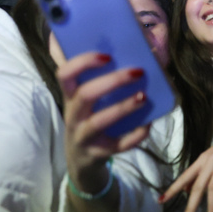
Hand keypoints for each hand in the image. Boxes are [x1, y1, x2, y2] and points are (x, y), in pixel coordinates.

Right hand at [56, 49, 150, 195]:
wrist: (80, 160)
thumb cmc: (88, 118)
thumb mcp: (86, 101)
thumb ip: (101, 79)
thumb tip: (144, 51)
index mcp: (70, 96)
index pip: (65, 74)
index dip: (83, 62)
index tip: (107, 55)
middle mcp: (73, 115)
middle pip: (85, 94)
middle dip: (113, 81)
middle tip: (138, 72)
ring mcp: (83, 136)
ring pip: (99, 121)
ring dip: (124, 107)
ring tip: (144, 96)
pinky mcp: (97, 154)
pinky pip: (117, 145)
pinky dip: (135, 135)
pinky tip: (147, 124)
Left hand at [159, 125, 212, 211]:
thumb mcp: (209, 159)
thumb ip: (198, 174)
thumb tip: (184, 190)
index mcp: (200, 161)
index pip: (184, 177)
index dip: (172, 189)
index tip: (161, 201)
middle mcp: (209, 162)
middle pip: (197, 187)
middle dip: (190, 206)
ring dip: (210, 207)